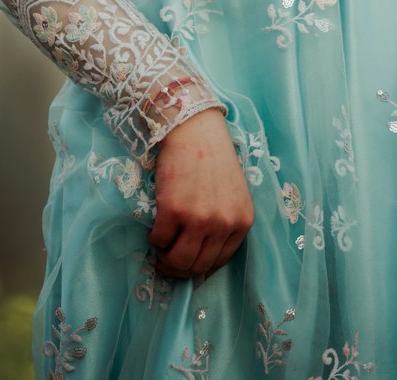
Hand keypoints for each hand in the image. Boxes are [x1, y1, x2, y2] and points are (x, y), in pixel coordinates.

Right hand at [148, 108, 253, 278]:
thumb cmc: (212, 158)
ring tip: (161, 248)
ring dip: (166, 259)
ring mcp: (198, 218)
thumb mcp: (232, 194)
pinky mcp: (173, 210)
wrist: (194, 128)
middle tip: (168, 261)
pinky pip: (160, 240)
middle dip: (180, 268)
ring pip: (178, 261)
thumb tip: (203, 259)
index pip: (219, 262)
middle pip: (198, 266)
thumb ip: (224, 223)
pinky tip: (155, 229)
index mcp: (242, 221)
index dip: (200, 267)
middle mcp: (223, 223)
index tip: (188, 263)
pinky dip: (154, 240)